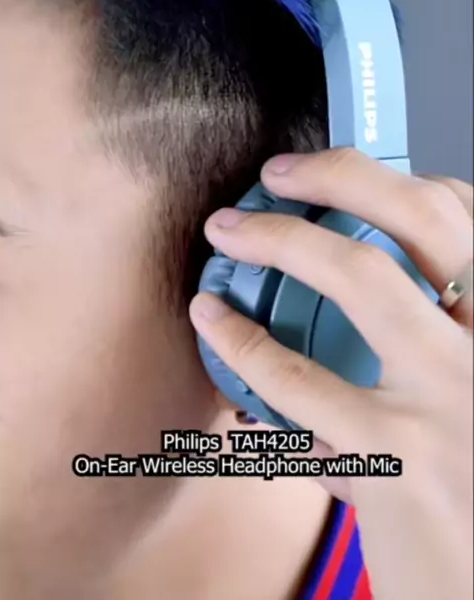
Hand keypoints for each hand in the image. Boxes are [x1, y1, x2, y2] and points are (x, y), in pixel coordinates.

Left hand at [189, 148, 472, 599]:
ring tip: (228, 233)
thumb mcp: (469, 393)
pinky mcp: (396, 463)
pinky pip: (298, 384)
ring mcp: (450, 404)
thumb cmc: (467, 487)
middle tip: (279, 175)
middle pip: (422, 221)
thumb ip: (432, 339)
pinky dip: (242, 344)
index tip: (339, 172)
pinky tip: (213, 323)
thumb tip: (349, 269)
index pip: (464, 219)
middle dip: (341, 177)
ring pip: (359, 280)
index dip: (396, 181)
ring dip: (278, 240)